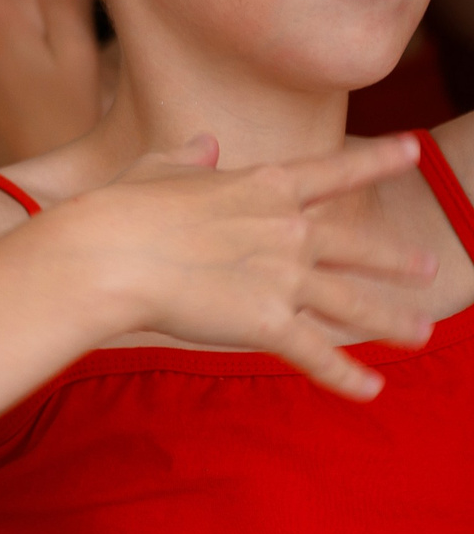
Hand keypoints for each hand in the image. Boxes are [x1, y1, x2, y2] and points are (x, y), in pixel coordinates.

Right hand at [55, 134, 436, 399]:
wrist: (107, 255)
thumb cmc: (120, 208)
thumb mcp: (156, 169)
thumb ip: (189, 157)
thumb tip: (205, 143)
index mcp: (263, 186)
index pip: (334, 172)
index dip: (378, 159)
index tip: (413, 149)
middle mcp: (287, 230)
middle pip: (358, 246)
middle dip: (395, 260)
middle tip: (426, 268)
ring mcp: (284, 277)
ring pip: (354, 305)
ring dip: (392, 322)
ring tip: (421, 332)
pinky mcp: (269, 324)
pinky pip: (318, 355)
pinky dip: (347, 376)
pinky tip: (370, 390)